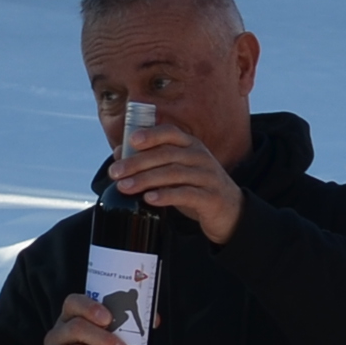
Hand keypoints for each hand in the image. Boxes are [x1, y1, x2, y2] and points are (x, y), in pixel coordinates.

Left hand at [110, 120, 244, 244]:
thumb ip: (152, 161)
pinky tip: (150, 199)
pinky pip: (186, 194)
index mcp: (191, 145)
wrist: (230, 212)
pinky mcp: (211, 197)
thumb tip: (119, 152)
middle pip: (166, 154)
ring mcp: (207, 176)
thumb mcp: (176, 170)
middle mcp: (200, 157)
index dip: (151, 134)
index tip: (131, 140)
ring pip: (173, 174)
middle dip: (137, 162)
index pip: (170, 132)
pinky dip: (166, 195)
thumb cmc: (196, 188)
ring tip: (125, 187)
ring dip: (146, 180)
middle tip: (115, 172)